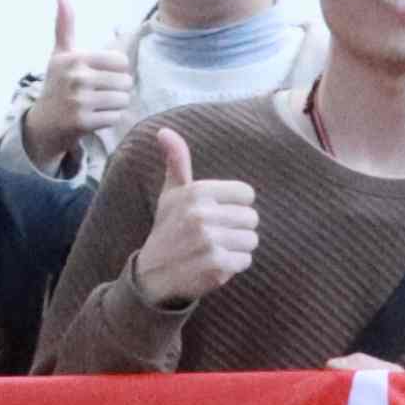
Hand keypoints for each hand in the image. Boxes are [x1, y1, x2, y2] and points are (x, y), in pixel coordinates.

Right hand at [26, 0, 134, 165]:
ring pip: (123, 99)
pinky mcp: (83, 122)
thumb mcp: (60, 54)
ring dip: (116, 104)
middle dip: (117, 88)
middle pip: (125, 81)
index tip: (99, 74)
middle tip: (99, 92)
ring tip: (98, 104)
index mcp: (74, 58)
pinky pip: (116, 117)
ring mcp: (78, 101)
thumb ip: (65, 24)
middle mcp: (75, 77)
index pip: (121, 61)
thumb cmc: (58, 83)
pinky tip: (95, 117)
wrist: (44, 123)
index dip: (115, 70)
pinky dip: (111, 119)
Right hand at [129, 126, 260, 314]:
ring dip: (237, 248)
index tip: (216, 214)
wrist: (151, 273)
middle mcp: (201, 214)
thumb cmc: (168, 227)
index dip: (235, 206)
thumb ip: (177, 161)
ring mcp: (208, 241)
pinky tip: (213, 264)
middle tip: (214, 235)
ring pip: (252, 240)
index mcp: (196, 192)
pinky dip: (233, 265)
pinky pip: (245, 261)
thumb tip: (165, 131)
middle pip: (252, 218)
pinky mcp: (214, 265)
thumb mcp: (171, 193)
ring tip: (214, 249)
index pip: (247, 194)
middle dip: (237, 229)